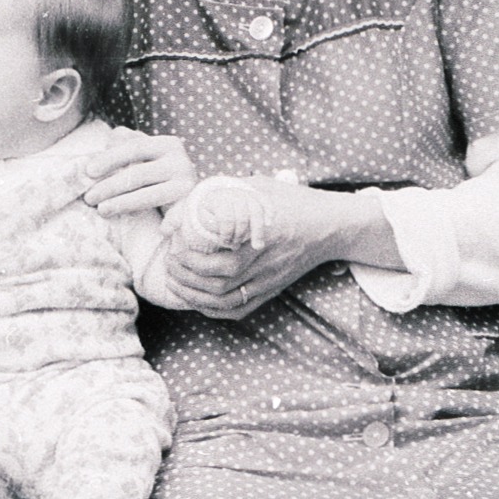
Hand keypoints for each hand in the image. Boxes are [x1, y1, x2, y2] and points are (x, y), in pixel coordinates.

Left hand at [83, 128, 196, 216]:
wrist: (195, 196)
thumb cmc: (157, 171)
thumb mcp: (144, 153)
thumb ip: (126, 143)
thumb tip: (110, 139)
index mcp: (167, 144)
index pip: (135, 148)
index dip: (110, 159)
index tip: (88, 172)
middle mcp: (180, 162)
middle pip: (139, 174)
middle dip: (110, 186)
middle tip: (89, 198)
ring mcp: (186, 185)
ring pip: (151, 195)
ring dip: (124, 204)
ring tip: (102, 211)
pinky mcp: (190, 206)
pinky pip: (180, 214)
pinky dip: (173, 221)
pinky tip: (163, 230)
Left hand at [158, 177, 352, 319]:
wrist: (330, 226)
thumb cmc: (292, 201)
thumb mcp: (256, 188)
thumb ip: (220, 195)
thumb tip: (181, 212)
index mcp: (258, 239)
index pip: (215, 260)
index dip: (188, 257)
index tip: (175, 243)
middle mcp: (263, 266)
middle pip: (215, 284)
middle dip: (184, 276)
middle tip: (169, 261)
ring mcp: (267, 282)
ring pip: (223, 301)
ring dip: (192, 295)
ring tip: (174, 281)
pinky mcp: (270, 291)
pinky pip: (237, 310)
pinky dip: (212, 310)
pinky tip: (196, 299)